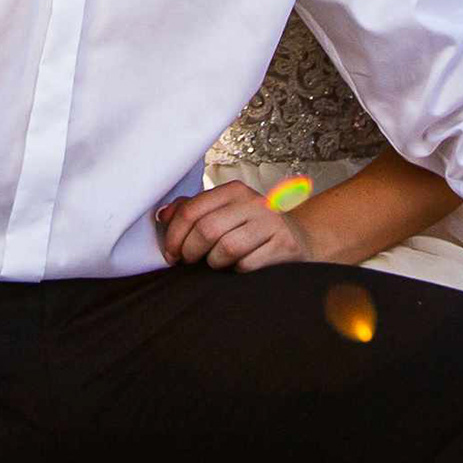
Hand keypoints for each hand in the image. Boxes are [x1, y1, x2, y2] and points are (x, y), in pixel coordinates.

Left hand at [154, 180, 318, 271]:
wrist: (299, 240)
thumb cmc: (253, 230)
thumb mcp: (224, 214)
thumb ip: (192, 211)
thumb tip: (163, 215)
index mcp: (234, 191)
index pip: (192, 210)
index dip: (174, 235)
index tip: (171, 253)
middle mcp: (254, 203)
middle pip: (206, 229)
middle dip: (190, 251)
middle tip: (188, 262)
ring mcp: (271, 224)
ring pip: (226, 248)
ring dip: (214, 263)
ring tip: (217, 264)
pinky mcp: (284, 247)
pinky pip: (247, 265)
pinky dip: (237, 272)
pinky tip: (240, 268)